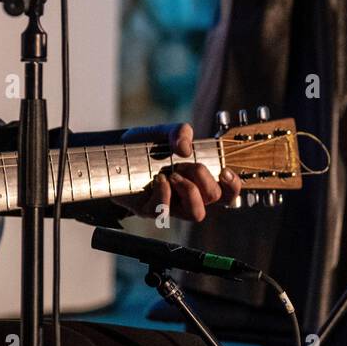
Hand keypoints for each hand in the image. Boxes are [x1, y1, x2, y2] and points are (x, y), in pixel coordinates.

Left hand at [121, 122, 240, 221]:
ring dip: (190, 191)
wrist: (113, 155)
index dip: (233, 185)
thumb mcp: (164, 132)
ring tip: (173, 175)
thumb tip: (186, 148)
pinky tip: (157, 179)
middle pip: (214, 200)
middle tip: (184, 165)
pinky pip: (165, 210)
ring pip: (196, 214)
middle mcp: (188, 195)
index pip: (227, 192)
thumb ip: (179, 132)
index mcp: (198, 179)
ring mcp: (171, 205)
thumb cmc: (143, 147)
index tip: (224, 170)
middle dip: (204, 178)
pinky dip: (165, 192)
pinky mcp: (150, 210)